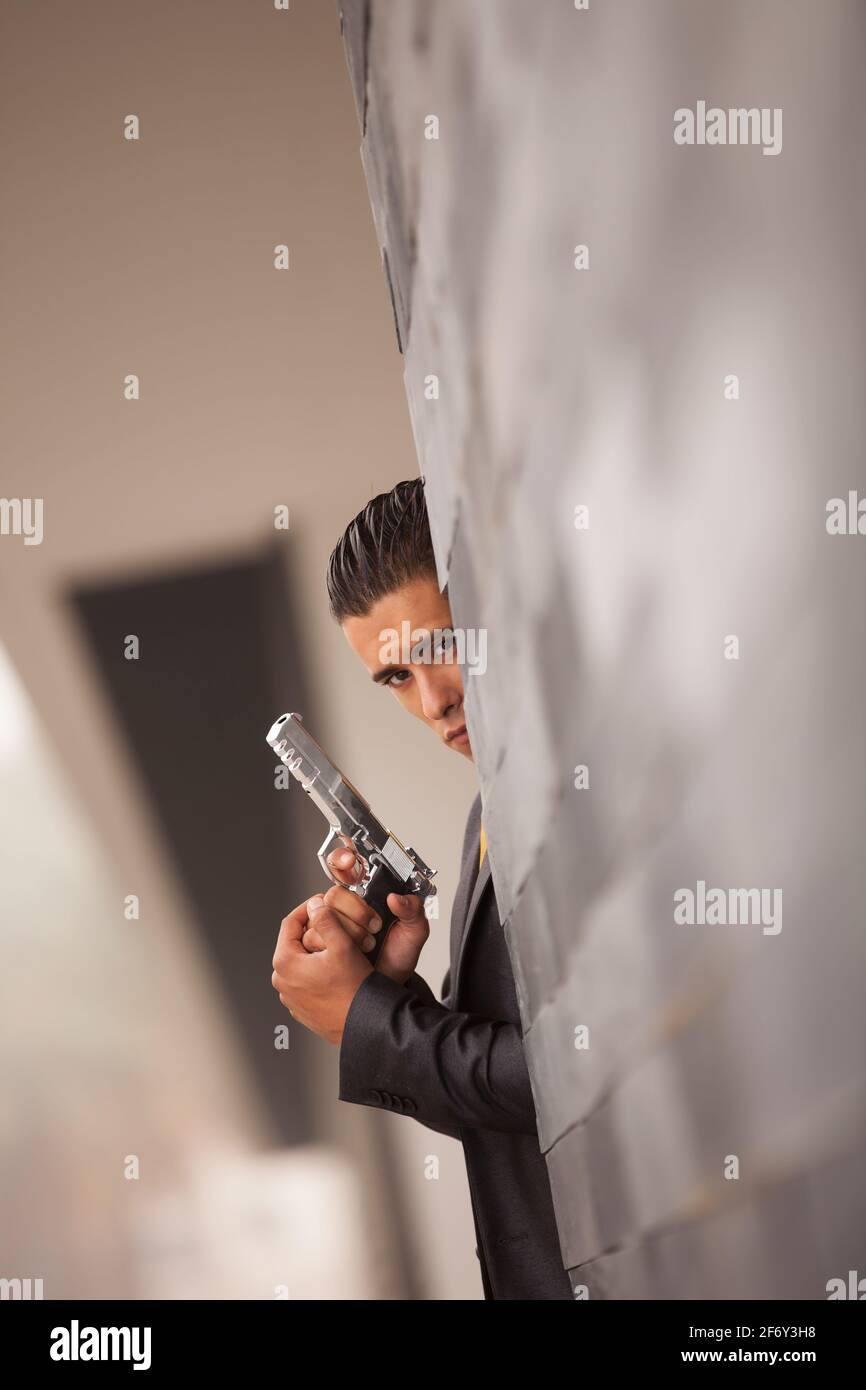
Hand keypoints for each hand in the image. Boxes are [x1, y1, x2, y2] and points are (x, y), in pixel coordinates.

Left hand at [271, 896, 371, 1044]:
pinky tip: (337, 973)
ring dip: (317, 952)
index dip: (308, 908)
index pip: (290, 923)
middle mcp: (283, 982)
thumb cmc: (354, 991)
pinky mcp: (302, 1008)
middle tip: (335, 927)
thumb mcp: (342, 946)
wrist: (365, 1025)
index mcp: (285, 964)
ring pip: (302, 962)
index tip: (321, 902)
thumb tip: (314, 906)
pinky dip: (318, 972)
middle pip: (295, 943)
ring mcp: (291, 997)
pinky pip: (307, 981)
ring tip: (339, 951)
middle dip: (314, 931)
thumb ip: (325, 920)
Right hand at [302, 837, 429, 985]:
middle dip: (354, 909)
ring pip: (322, 915)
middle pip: (333, 893)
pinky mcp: (320, 942)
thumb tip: (397, 898)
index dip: (343, 857)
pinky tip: (350, 953)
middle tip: (374, 925)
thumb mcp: (415, 931)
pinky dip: (333, 944)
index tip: (350, 861)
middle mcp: (345, 906)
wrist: (388, 984)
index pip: (347, 866)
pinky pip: (314, 935)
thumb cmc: (399, 955)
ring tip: (368, 945)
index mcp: (367, 894)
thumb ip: (413, 910)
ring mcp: (330, 924)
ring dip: (348, 931)